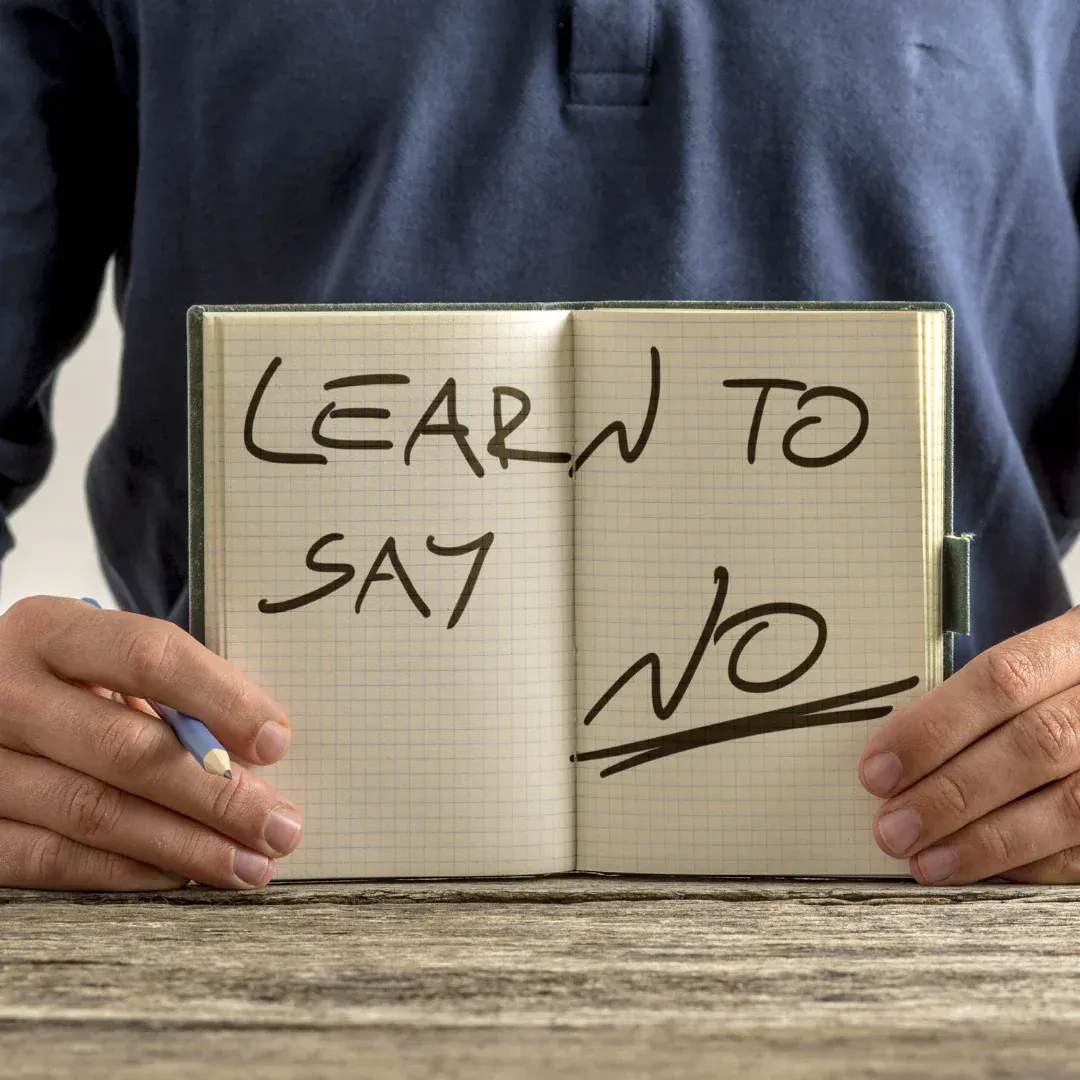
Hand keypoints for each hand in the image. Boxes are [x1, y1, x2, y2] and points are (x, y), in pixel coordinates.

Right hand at [0, 596, 302, 890]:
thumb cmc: (64, 683)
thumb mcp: (102, 660)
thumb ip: (169, 690)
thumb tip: (260, 750)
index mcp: (48, 629)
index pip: (148, 656)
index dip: (220, 700)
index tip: (276, 741)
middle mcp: (1, 691)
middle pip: (125, 748)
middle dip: (217, 795)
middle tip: (280, 826)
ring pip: (93, 812)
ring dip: (185, 846)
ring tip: (249, 863)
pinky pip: (50, 859)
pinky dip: (124, 872)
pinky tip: (180, 876)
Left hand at [859, 606, 1079, 883]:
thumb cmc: (1050, 689)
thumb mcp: (1026, 670)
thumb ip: (970, 703)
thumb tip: (893, 760)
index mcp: (1075, 645)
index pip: (1001, 680)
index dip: (934, 727)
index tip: (877, 771)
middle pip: (1033, 745)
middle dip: (952, 793)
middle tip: (892, 829)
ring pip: (1069, 804)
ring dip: (986, 840)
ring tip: (925, 862)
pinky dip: (1029, 863)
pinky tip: (979, 871)